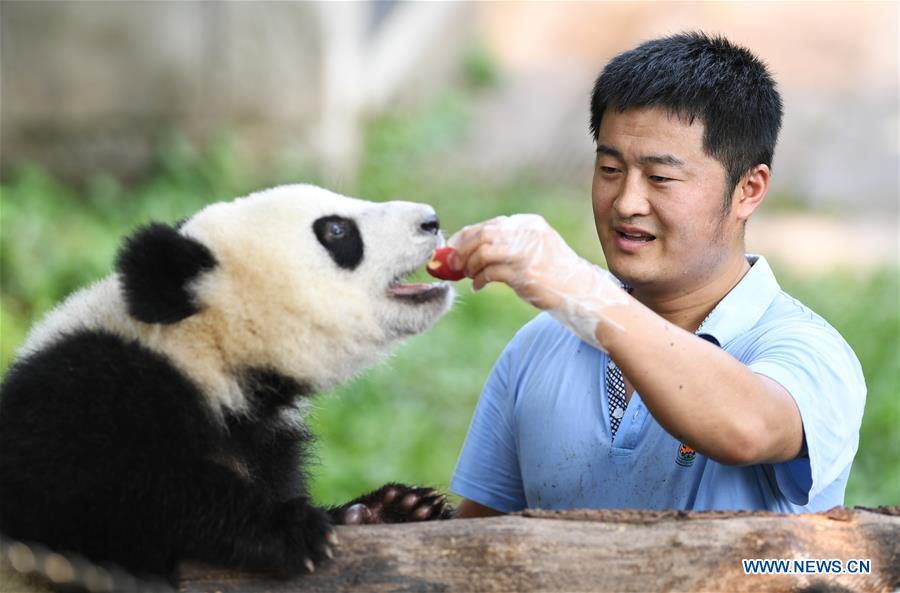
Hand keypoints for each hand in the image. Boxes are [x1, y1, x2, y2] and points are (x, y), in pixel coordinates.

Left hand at [448, 214, 627, 347]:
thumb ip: (506, 246)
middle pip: (482, 235)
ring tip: (469, 276)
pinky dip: (479, 279)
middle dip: (462, 250)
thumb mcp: (533, 250)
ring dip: (470, 266)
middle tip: (452, 265)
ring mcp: (527, 252)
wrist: (581, 292)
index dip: (465, 236)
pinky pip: (490, 272)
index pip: (489, 225)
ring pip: (483, 251)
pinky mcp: (525, 272)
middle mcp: (528, 233)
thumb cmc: (554, 275)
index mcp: (529, 224)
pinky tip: (478, 286)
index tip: (452, 249)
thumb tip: (466, 251)